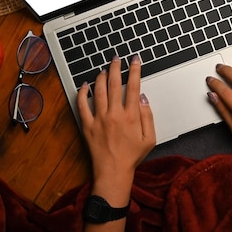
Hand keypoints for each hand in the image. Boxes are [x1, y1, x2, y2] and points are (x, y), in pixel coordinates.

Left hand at [77, 55, 155, 204]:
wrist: (113, 172)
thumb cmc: (132, 157)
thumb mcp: (150, 138)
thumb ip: (148, 116)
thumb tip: (142, 98)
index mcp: (131, 116)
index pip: (133, 87)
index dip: (134, 70)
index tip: (135, 60)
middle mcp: (114, 114)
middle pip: (113, 83)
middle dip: (115, 67)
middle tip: (116, 58)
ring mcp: (99, 119)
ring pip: (98, 90)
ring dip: (100, 76)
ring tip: (104, 69)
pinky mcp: (87, 125)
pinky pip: (82, 105)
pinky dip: (82, 93)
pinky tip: (84, 85)